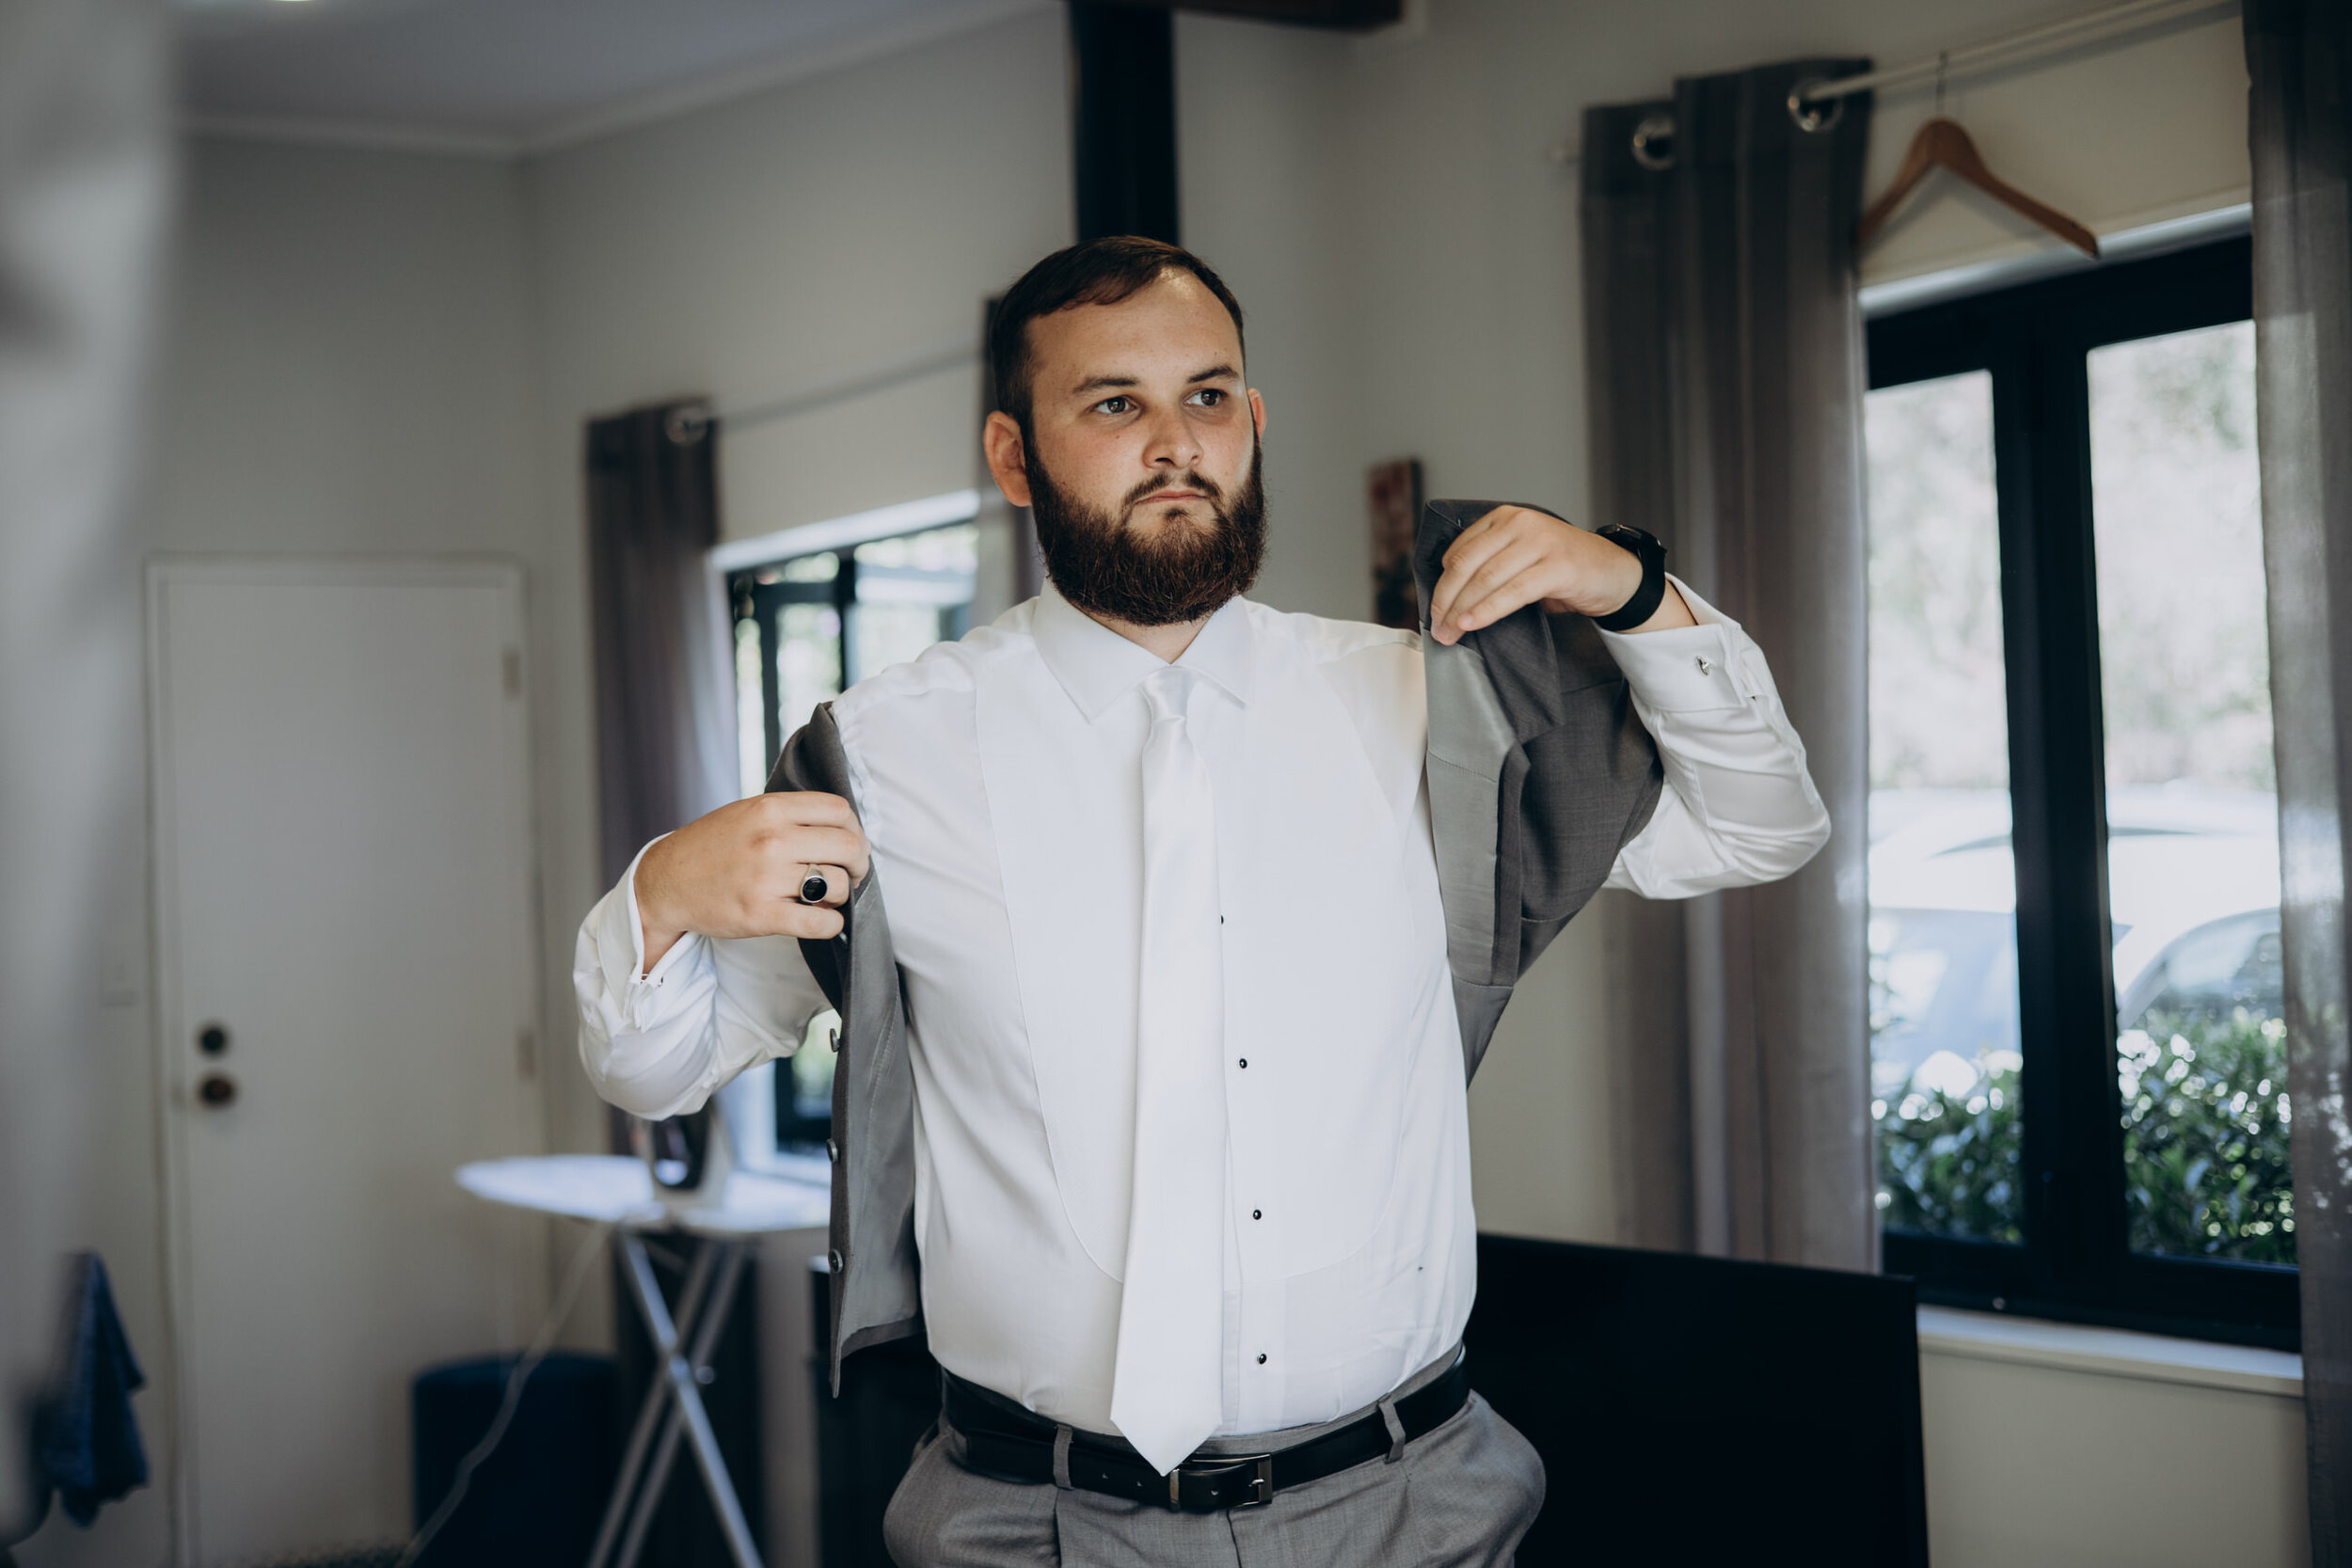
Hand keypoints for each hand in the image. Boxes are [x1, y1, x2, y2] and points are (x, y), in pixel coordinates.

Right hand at [634, 792, 870, 967]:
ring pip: (838, 884)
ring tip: (827, 897)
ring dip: (842, 895)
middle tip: (850, 875)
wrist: (665, 882)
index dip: (854, 830)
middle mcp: (771, 839)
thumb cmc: (712, 847)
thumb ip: (791, 815)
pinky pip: (819, 922)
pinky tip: (823, 920)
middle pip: (848, 846)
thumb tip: (844, 829)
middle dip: (858, 864)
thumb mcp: (748, 812)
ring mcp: (765, 877)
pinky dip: (831, 924)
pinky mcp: (760, 914)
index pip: (840, 811)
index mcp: (770, 808)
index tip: (848, 846)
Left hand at [1425, 506, 1690, 644]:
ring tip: (1449, 634)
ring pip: (1486, 578)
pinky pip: (1513, 591)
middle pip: (1467, 565)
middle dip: (1446, 600)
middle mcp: (1520, 522)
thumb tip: (1448, 600)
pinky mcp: (1557, 566)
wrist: (1614, 573)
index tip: (1433, 612)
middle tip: (1436, 629)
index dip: (1441, 585)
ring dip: (1461, 610)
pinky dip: (1487, 610)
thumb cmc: (1562, 570)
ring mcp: (1540, 541)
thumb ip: (1490, 566)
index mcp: (1504, 518)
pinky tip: (1472, 624)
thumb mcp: (1520, 557)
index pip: (1459, 552)